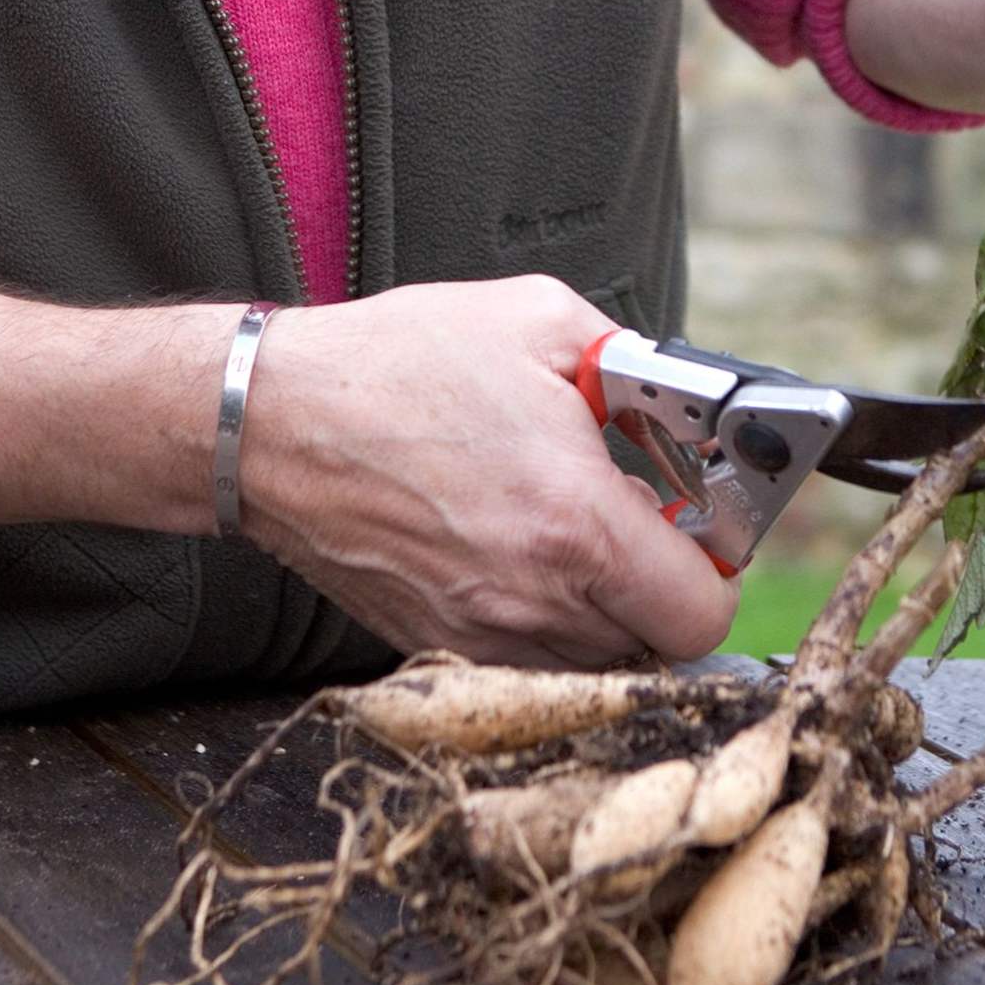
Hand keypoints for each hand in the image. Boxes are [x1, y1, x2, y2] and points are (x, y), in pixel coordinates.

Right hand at [239, 276, 739, 669]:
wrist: (269, 423)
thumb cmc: (396, 365)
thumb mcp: (540, 320)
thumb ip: (636, 366)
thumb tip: (684, 401)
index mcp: (574, 522)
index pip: (701, 611)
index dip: (716, 573)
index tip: (698, 534)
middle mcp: (533, 598)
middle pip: (656, 646)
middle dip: (663, 589)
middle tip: (640, 529)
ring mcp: (481, 634)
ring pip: (594, 663)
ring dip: (606, 612)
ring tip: (573, 541)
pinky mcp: (438, 646)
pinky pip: (529, 663)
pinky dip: (544, 625)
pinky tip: (519, 560)